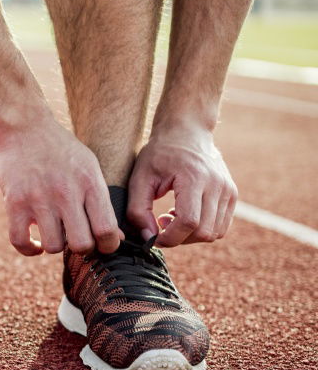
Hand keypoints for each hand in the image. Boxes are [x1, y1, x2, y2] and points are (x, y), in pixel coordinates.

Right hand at [0, 116, 122, 255]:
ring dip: (55, 245)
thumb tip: (114, 238)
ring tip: (55, 233)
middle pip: (81, 244)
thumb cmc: (61, 151)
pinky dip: (30, 249)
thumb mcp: (89, 168)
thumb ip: (101, 202)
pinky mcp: (14, 203)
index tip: (103, 244)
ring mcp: (38, 199)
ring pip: (53, 246)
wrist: (25, 127)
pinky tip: (36, 243)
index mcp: (89, 184)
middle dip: (83, 249)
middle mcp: (66, 193)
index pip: (106, 230)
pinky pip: (21, 242)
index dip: (108, 245)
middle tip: (78, 239)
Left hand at [127, 122, 236, 246]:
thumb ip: (138, 210)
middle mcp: (217, 185)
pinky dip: (202, 229)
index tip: (153, 236)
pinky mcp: (232, 195)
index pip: (189, 222)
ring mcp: (228, 190)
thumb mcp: (139, 179)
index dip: (169, 237)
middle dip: (179, 238)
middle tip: (161, 223)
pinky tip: (185, 214)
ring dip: (191, 235)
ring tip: (172, 216)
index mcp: (194, 178)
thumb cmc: (160, 154)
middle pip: (203, 232)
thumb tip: (148, 237)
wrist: (187, 131)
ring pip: (214, 233)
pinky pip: (221, 227)